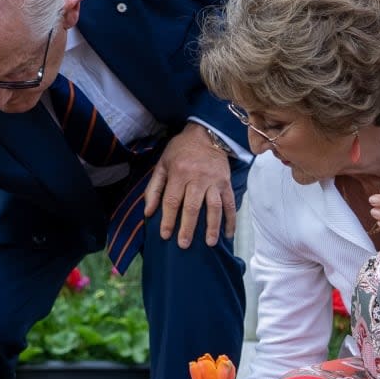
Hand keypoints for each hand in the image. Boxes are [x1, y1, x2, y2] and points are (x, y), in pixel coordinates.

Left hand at [143, 123, 236, 248]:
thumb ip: (154, 188)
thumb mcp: (162, 164)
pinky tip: (228, 235)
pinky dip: (231, 219)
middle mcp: (198, 177)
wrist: (207, 133)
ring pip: (214, 207)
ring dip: (212, 226)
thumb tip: (148, 213)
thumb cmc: (180, 151)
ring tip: (210, 244)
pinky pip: (230, 203)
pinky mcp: (226, 182)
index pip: (172, 200)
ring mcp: (215, 181)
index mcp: (179, 173)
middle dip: (188, 227)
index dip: (168, 219)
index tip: (165, 235)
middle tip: (184, 245)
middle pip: (192, 206)